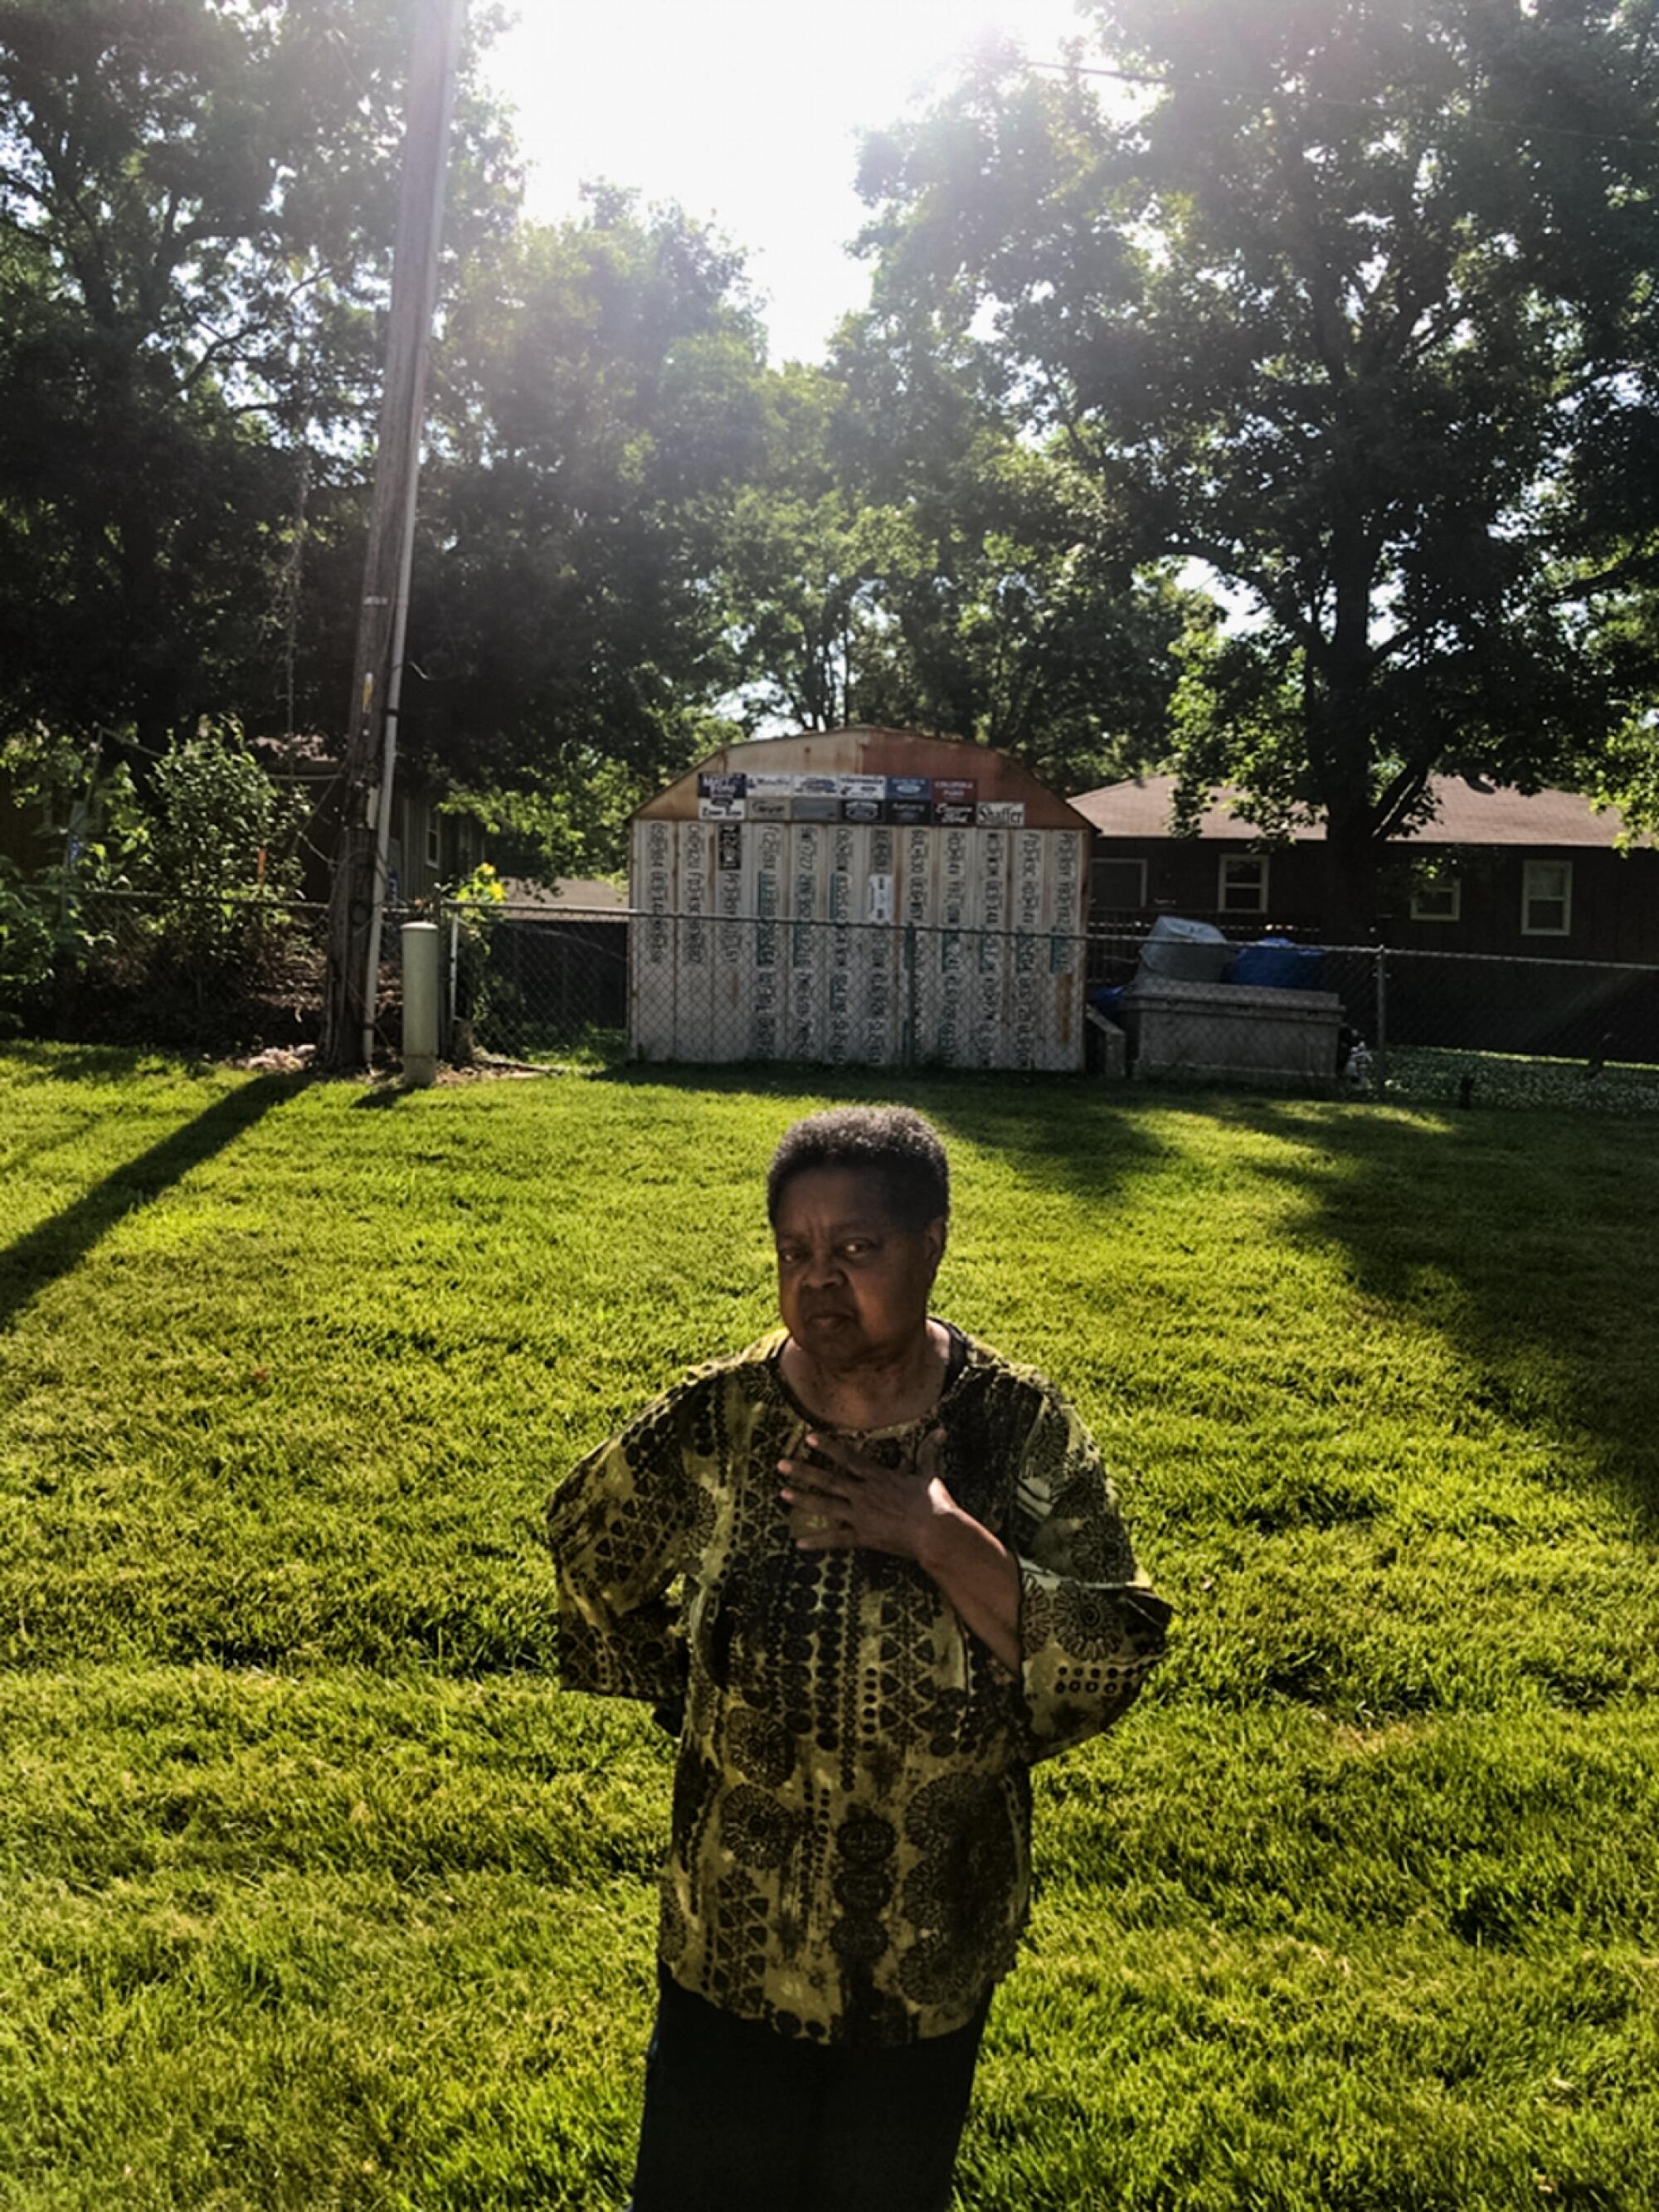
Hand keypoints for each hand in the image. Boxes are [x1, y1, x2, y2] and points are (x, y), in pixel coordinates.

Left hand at [778, 1427, 952, 1563]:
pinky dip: (817, 1542)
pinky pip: (836, 1540)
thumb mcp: (929, 1474)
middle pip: (828, 1480)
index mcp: (878, 1477)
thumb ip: (928, 1452)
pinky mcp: (863, 1537)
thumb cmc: (935, 1503)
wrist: (936, 1533)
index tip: (808, 1438)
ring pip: (826, 1506)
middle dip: (803, 1471)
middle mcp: (864, 1493)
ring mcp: (861, 1515)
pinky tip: (799, 1543)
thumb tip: (940, 1431)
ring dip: (803, 1500)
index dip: (827, 1447)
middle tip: (781, 1465)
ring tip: (782, 1494)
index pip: (847, 1457)